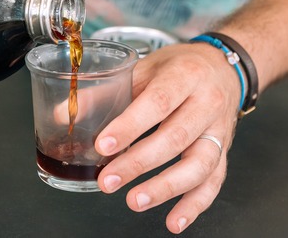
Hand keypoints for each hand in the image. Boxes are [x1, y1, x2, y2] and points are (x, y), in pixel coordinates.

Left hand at [94, 43, 240, 233]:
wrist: (223, 66)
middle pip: (175, 137)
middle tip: (108, 180)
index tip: (104, 146)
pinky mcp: (224, 151)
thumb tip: (62, 114)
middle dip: (138, 163)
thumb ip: (104, 93)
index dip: (130, 126)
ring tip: (134, 201)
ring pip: (199, 164)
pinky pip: (213, 182)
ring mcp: (219, 130)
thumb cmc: (179, 68)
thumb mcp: (142, 69)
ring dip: (165, 187)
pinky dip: (194, 205)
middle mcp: (207, 103)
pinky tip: (173, 220)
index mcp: (184, 76)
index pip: (158, 102)